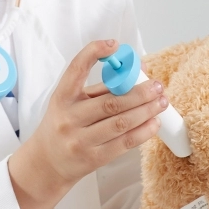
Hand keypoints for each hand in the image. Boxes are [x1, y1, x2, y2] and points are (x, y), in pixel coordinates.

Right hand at [8, 40, 166, 208]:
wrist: (47, 163)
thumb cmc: (63, 126)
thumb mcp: (72, 103)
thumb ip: (102, 87)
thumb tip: (137, 69)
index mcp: (62, 97)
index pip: (76, 69)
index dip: (94, 53)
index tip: (114, 45)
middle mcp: (69, 118)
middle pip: (111, 102)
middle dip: (140, 92)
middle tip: (157, 85)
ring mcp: (80, 140)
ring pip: (121, 123)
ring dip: (146, 111)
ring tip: (161, 102)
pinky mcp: (93, 159)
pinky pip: (124, 143)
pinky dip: (143, 132)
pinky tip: (154, 123)